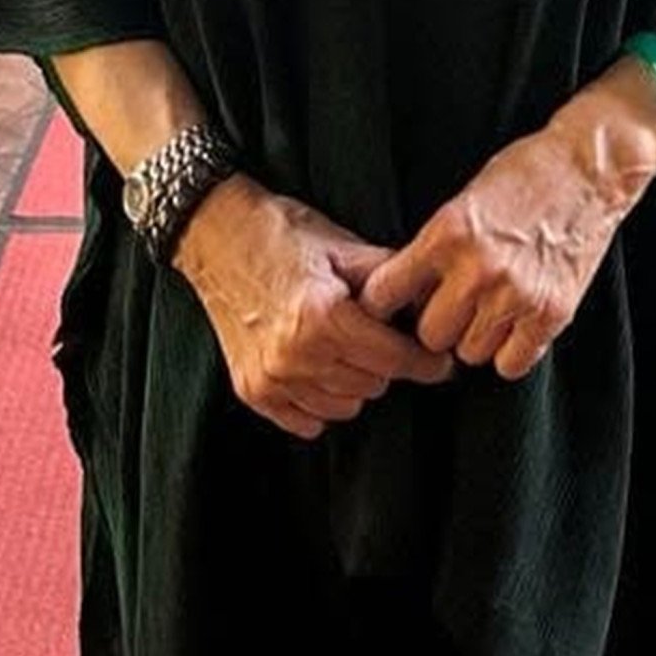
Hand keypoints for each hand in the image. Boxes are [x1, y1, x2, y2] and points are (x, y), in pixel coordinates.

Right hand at [173, 177, 453, 439]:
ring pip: (345, 407)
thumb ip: (389, 277)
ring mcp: (271, 377)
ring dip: (355, 383)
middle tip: (382, 340)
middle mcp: (296, 354)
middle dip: (387, 364)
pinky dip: (321, 402)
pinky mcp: (251, 390)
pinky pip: (307, 421)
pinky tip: (321, 371)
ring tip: (348, 351)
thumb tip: (433, 302)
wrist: (216, 235)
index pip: (395, 360)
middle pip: (374, 385)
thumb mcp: (343, 245)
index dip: (426, 361)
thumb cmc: (283, 234)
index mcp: (325, 316)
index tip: (440, 362)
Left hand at [359, 125, 648, 381]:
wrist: (589, 167)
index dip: (385, 303)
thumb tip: (404, 296)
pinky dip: (509, 351)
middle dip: (437, 323)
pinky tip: (515, 325)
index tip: (395, 303)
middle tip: (453, 305)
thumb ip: (433, 248)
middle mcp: (477, 269)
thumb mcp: (462, 202)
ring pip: (469, 353)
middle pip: (429, 335)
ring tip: (489, 309)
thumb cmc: (523, 175)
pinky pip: (511, 364)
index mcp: (446, 234)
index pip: (384, 294)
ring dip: (474, 337)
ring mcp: (517, 295)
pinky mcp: (553, 313)